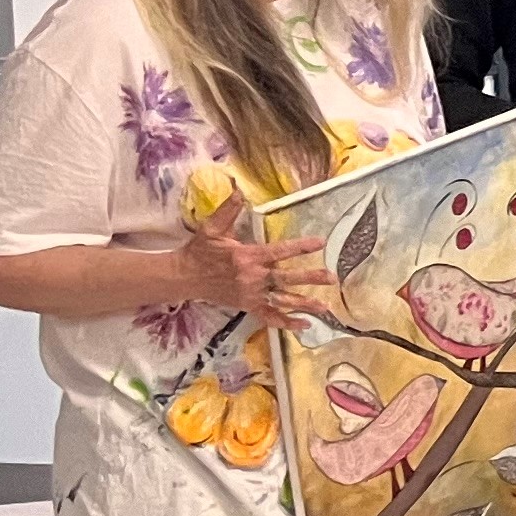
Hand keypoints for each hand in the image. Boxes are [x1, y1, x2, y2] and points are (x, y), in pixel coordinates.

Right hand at [180, 220, 333, 326]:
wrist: (184, 277)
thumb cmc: (200, 251)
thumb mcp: (211, 228)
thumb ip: (228, 210)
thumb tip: (239, 190)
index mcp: (246, 257)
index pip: (279, 251)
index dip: (300, 247)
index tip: (319, 243)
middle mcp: (252, 277)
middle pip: (285, 279)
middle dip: (309, 278)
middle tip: (331, 278)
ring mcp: (250, 294)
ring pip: (281, 300)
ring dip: (304, 304)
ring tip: (325, 307)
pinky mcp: (247, 306)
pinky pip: (269, 317)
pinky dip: (286, 323)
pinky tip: (304, 325)